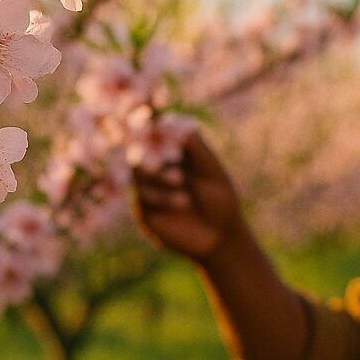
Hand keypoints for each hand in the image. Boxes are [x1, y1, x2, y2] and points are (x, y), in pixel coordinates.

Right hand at [131, 128, 247, 262]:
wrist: (221, 236)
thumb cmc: (220, 199)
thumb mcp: (212, 172)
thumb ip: (196, 149)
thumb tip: (179, 123)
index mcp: (169, 154)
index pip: (153, 135)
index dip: (152, 127)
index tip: (160, 123)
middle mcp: (154, 170)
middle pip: (138, 152)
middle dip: (148, 151)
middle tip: (162, 152)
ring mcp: (147, 191)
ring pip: (139, 175)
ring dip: (159, 175)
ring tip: (181, 181)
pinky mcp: (145, 212)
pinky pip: (143, 200)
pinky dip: (163, 198)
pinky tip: (183, 202)